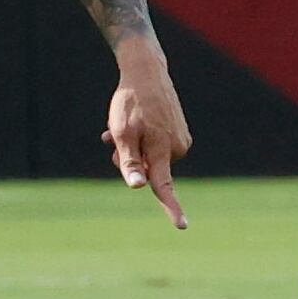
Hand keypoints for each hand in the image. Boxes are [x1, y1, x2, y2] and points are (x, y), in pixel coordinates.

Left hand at [104, 41, 190, 226]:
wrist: (147, 72)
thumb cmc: (130, 102)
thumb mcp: (122, 132)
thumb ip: (129, 161)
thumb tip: (138, 186)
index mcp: (161, 151)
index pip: (164, 186)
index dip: (171, 208)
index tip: (182, 226)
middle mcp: (176, 149)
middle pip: (149, 171)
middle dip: (130, 162)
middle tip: (115, 138)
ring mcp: (181, 141)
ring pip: (151, 158)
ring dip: (135, 148)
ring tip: (126, 125)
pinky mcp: (180, 133)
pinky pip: (157, 147)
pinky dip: (144, 141)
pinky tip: (137, 122)